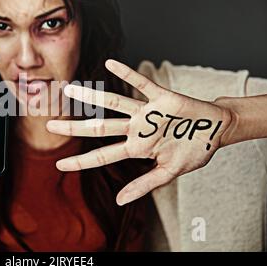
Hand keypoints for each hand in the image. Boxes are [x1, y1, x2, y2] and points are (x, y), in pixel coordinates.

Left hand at [46, 59, 234, 205]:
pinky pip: (142, 83)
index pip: (103, 155)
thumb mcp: (169, 173)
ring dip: (92, 96)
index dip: (81, 160)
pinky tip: (110, 63)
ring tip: (70, 90)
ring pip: (114, 103)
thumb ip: (144, 185)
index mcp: (137, 148)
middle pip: (100, 127)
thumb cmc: (192, 150)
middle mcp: (136, 128)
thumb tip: (119, 201)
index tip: (60, 165)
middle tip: (50, 125)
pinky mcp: (162, 97)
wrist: (216, 130)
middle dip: (75, 127)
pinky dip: (128, 73)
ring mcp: (147, 112)